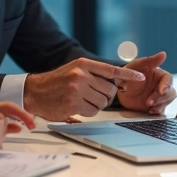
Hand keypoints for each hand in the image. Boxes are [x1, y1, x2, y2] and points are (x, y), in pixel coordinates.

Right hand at [24, 58, 144, 119]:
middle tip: (93, 96)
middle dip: (105, 96)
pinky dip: (88, 112)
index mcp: (84, 64)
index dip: (128, 75)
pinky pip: (92, 112)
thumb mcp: (75, 70)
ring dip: (96, 105)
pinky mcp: (72, 103)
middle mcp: (81, 75)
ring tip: (82, 101)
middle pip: (110, 90)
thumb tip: (117, 82)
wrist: (35, 91)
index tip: (141, 77)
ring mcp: (76, 89)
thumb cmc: (57, 82)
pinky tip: (76, 107)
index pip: (111, 70)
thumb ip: (94, 74)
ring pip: (103, 102)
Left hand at [117, 51, 175, 114]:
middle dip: (161, 98)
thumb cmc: (128, 73)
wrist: (118, 89)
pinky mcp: (153, 107)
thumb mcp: (137, 65)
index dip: (166, 85)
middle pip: (170, 93)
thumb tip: (163, 54)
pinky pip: (160, 111)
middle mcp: (160, 86)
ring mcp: (158, 97)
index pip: (168, 80)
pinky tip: (149, 111)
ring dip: (159, 105)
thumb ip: (150, 61)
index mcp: (159, 75)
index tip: (161, 90)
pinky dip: (157, 112)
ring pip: (167, 102)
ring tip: (148, 106)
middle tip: (149, 101)